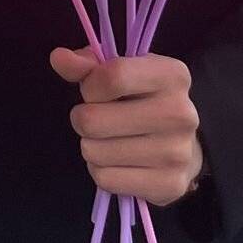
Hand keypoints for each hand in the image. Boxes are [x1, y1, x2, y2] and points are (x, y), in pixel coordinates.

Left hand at [51, 47, 203, 206]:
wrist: (182, 146)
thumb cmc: (141, 100)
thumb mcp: (119, 71)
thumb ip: (86, 63)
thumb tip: (59, 57)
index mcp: (172, 76)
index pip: (113, 76)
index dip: (89, 86)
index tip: (94, 91)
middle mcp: (181, 113)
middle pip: (93, 120)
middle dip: (82, 119)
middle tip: (98, 119)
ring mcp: (177, 152)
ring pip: (94, 151)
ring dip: (90, 146)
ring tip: (109, 140)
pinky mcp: (169, 184)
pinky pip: (105, 179)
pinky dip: (101, 171)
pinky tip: (118, 162)